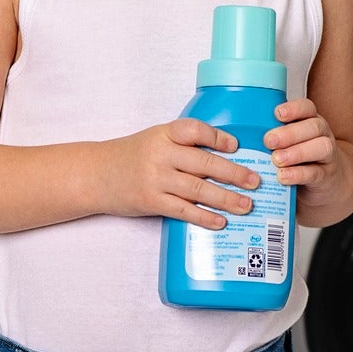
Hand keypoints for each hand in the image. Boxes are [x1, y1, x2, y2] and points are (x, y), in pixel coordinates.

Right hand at [96, 118, 262, 228]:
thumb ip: (184, 144)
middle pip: (204, 163)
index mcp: (164, 134)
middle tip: (256, 182)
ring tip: (247, 205)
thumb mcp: (155, 139)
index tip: (237, 146)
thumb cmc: (132, 156)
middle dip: (234, 173)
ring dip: (226, 198)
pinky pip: (183, 210)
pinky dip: (204, 216)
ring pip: (198, 189)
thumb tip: (226, 156)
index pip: (195, 130)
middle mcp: (161, 154)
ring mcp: (156, 179)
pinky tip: (221, 221)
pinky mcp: (151, 201)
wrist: (96, 175)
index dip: (218, 138)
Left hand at [265, 97, 342, 200]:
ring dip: (297, 152)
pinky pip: (316, 173)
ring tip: (276, 159)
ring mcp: (327, 156)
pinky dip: (298, 174)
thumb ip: (270, 136)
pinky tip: (283, 176)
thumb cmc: (297, 160)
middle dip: (290, 132)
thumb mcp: (286, 143)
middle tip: (268, 141)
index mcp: (309, 121)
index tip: (277, 114)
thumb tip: (238, 132)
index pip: (307, 108)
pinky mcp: (326, 177)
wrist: (323, 185)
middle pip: (314, 126)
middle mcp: (322, 135)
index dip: (293, 108)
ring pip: (321, 147)